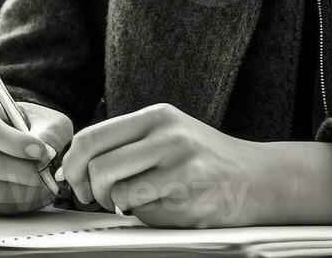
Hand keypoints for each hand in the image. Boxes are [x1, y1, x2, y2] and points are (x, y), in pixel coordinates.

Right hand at [0, 93, 71, 214]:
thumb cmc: (23, 126)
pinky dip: (14, 205)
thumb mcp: (41, 118)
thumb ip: (48, 132)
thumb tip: (48, 154)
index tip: (42, 152)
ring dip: (23, 193)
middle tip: (48, 176)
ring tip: (44, 188)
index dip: (15, 143)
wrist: (4, 140)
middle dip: (25, 173)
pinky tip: (29, 196)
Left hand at [62, 103, 331, 226]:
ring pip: (115, 188)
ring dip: (112, 204)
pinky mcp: (189, 191)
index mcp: (155, 117)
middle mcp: (166, 134)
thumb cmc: (207, 161)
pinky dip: (139, 213)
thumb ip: (129, 144)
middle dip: (87, 188)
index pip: (92, 136)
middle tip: (95, 198)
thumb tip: (78, 166)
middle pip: (97, 163)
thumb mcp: (169, 135)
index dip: (72, 163)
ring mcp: (179, 162)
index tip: (72, 179)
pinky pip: (142, 207)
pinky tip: (155, 207)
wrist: (259, 179)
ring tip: (126, 203)